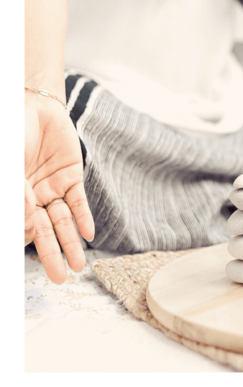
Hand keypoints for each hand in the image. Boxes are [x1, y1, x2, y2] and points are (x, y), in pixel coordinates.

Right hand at [25, 93, 94, 283]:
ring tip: (78, 266)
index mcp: (13, 198)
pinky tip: (88, 235)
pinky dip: (83, 218)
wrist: (30, 106)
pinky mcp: (71, 176)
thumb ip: (15, 197)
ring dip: (70, 243)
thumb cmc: (11, 136)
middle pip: (42, 232)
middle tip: (59, 280)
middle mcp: (31, 197)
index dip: (23, 243)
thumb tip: (23, 225)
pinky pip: (78, 201)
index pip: (20, 229)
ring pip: (62, 222)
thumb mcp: (9, 169)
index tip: (26, 259)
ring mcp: (51, 187)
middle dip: (51, 256)